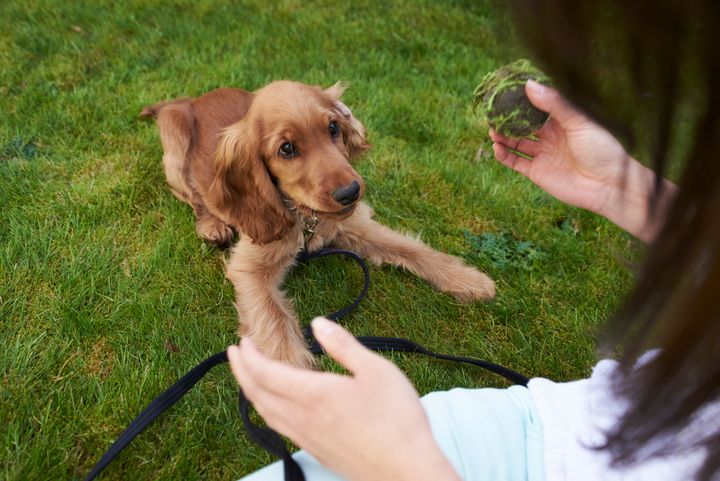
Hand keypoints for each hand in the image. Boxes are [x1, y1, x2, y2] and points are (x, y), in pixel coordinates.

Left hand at [228, 317, 460, 480]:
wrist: (405, 469)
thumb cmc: (397, 420)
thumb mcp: (376, 370)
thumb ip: (343, 345)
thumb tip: (319, 323)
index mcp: (314, 394)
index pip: (266, 373)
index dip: (249, 356)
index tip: (242, 340)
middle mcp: (303, 418)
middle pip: (258, 393)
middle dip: (241, 371)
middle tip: (234, 353)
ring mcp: (308, 438)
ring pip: (266, 413)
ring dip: (251, 391)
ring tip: (248, 377)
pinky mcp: (317, 451)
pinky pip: (279, 428)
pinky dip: (266, 411)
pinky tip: (274, 408)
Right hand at [490, 80, 675, 241]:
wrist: (608, 185)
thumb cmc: (601, 149)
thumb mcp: (579, 121)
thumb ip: (554, 104)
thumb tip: (529, 85)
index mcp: (563, 121)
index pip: (538, 107)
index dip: (522, 100)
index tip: (507, 91)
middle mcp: (550, 137)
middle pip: (523, 125)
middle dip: (508, 119)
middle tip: (493, 111)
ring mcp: (543, 155)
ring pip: (516, 143)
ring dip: (503, 137)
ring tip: (491, 129)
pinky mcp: (537, 172)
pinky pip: (515, 162)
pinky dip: (504, 155)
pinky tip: (496, 147)